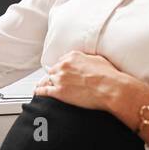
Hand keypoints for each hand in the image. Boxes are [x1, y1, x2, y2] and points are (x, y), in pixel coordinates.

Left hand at [34, 52, 148, 142]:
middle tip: (64, 83)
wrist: (111, 88)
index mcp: (73, 56)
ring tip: (50, 88)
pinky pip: (43, 91)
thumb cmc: (109, 75)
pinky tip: (38, 93)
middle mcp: (64, 65)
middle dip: (58, 76)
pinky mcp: (59, 92)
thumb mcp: (98, 59)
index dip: (65, 68)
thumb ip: (87, 59)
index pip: (62, 60)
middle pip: (54, 70)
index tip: (67, 73)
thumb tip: (85, 61)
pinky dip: (40, 91)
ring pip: (49, 80)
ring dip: (51, 84)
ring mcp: (60, 79)